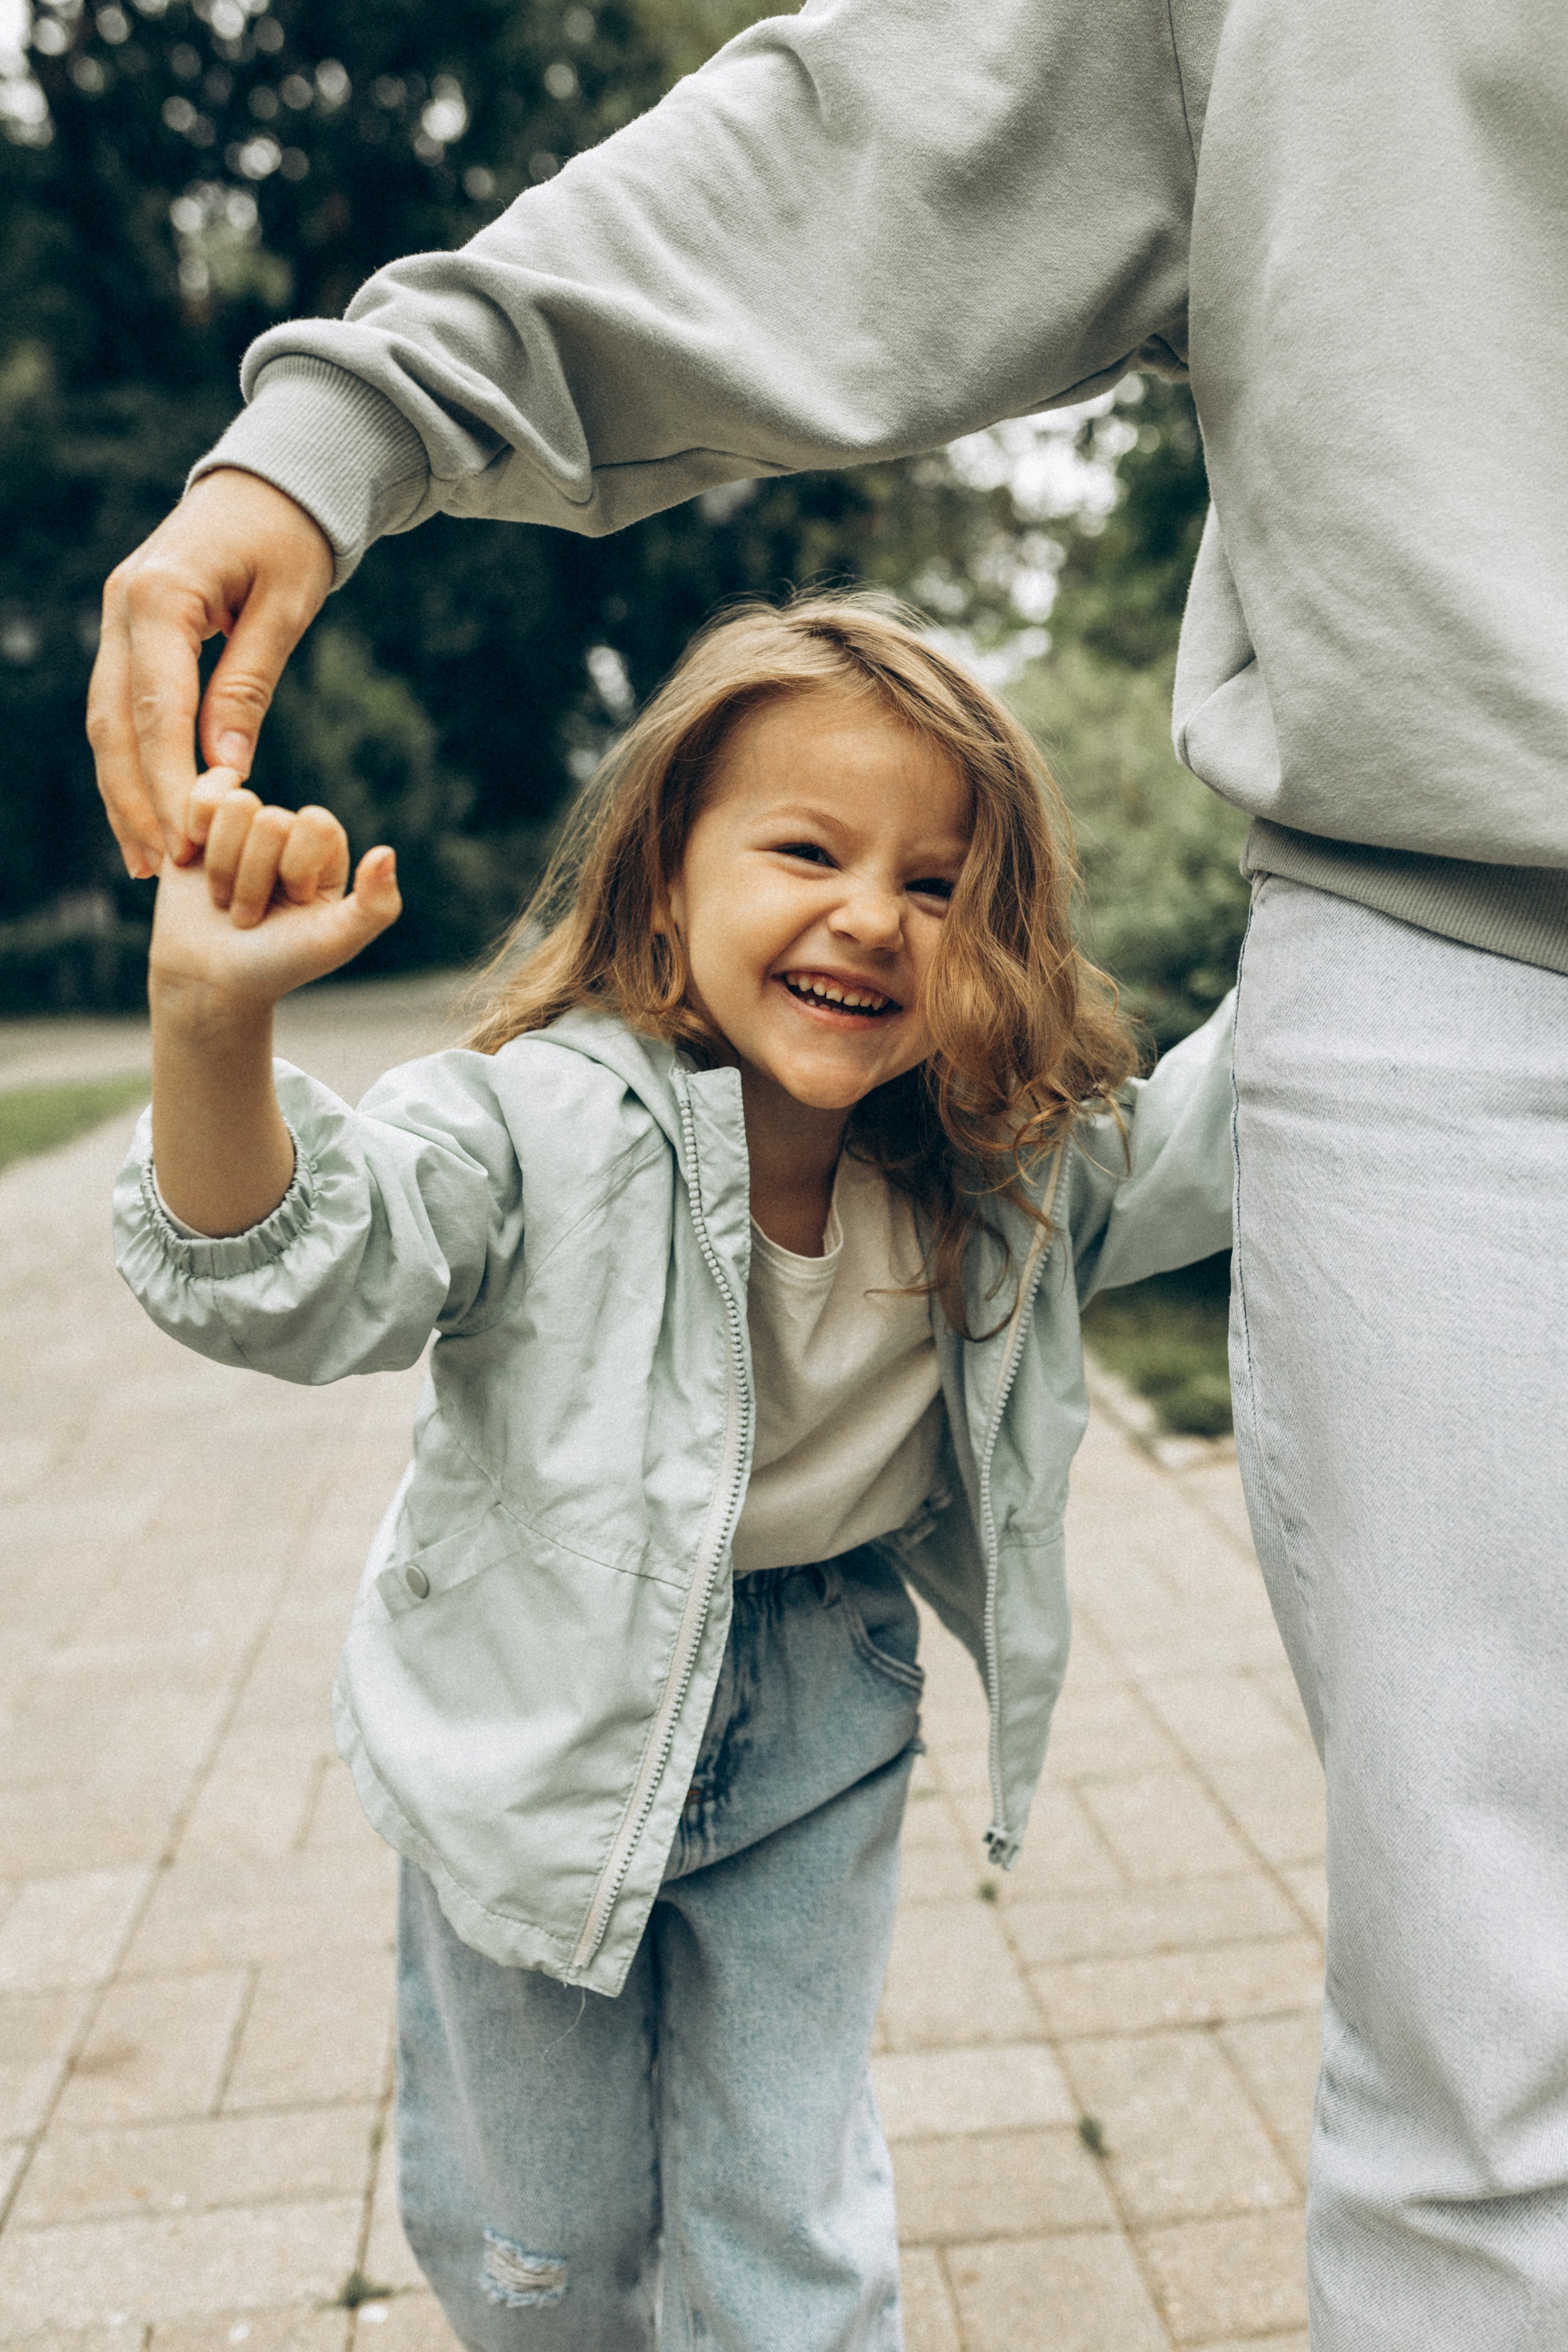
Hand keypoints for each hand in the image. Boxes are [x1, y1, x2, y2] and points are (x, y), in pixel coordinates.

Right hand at [88, 469, 334, 878]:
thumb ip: (249, 685)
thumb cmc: (291, 537)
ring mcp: (116, 617)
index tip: (189, 840)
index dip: (168, 782)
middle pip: (115, 723)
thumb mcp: (286, 607)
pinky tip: (146, 811)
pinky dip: (129, 762)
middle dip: (135, 799)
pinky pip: (119, 707)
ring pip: (106, 721)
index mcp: (159, 596)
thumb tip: (226, 768)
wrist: (270, 480)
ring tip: (147, 858)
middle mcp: (121, 606)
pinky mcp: (127, 630)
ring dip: (122, 792)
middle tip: (162, 865)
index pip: (156, 709)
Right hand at [150, 771, 400, 1014]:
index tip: (294, 904)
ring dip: (222, 867)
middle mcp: (288, 831)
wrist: (211, 980)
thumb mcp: (336, 942)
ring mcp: (243, 825)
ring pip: (234, 806)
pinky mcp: (200, 823)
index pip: (316, 824)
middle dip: (253, 880)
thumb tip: (386, 853)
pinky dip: (192, 831)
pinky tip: (190, 861)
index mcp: (326, 849)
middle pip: (270, 820)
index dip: (297, 868)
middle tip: (250, 917)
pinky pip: (203, 793)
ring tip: (225, 899)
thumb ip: (376, 906)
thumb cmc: (279, 962)